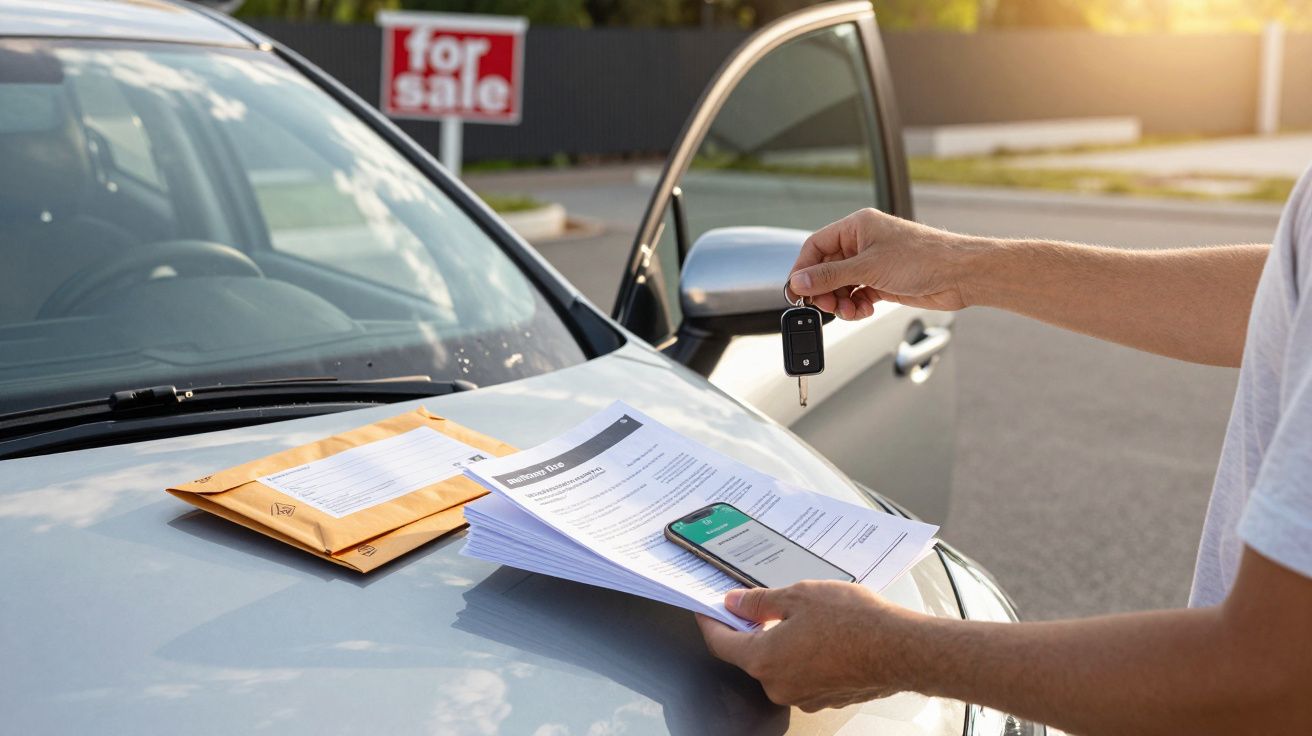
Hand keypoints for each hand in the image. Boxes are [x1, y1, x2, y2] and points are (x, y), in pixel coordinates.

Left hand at [697, 581, 918, 711]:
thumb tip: (735, 603)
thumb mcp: (798, 596)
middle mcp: (779, 685)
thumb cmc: (853, 622)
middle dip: (756, 628)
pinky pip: (805, 672)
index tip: (707, 610)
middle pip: (752, 654)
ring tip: (808, 614)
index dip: (710, 623)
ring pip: (782, 663)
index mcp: (763, 660)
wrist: (900, 648)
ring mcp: (803, 696)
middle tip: (766, 602)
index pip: (721, 643)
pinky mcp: (826, 698)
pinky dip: (807, 653)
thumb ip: (759, 602)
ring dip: (786, 640)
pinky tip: (826, 632)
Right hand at [787, 208, 982, 319]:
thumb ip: (830, 276)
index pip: (816, 245)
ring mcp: (874, 263)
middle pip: (827, 268)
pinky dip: (856, 305)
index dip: (803, 268)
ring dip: (841, 301)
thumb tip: (800, 281)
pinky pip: (858, 294)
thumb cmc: (924, 257)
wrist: (960, 275)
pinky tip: (863, 310)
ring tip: (849, 311)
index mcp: (857, 226)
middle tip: (825, 305)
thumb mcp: (869, 267)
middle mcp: (863, 243)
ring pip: (842, 284)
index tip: (797, 290)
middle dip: (824, 290)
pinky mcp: (884, 281)